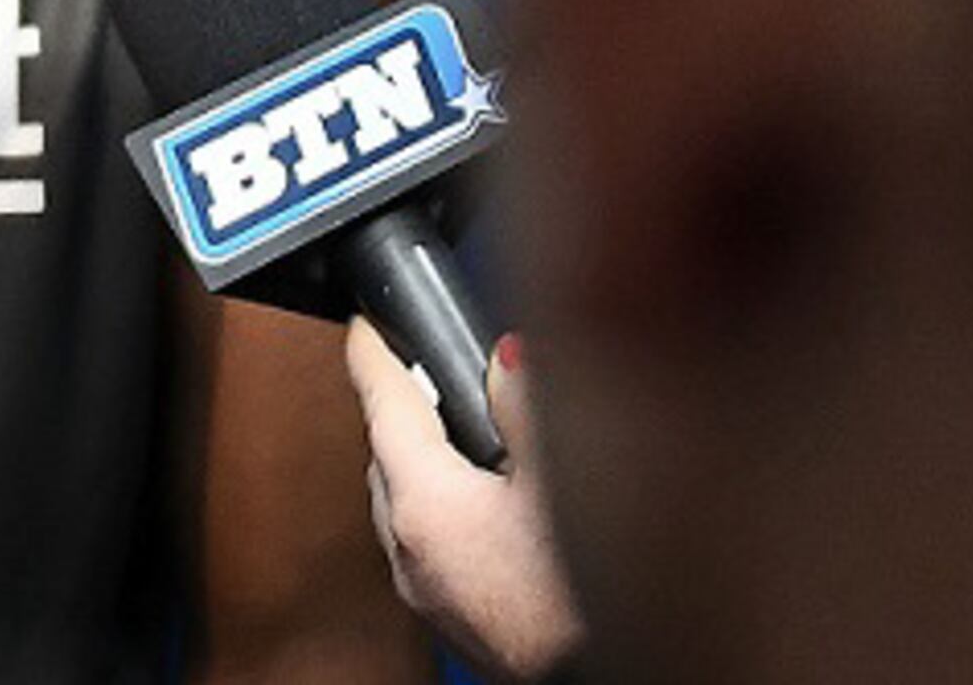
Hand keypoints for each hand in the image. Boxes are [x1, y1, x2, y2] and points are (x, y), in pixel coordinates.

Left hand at [346, 319, 581, 681]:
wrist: (607, 684)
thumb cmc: (582, 601)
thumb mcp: (568, 478)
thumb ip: (529, 406)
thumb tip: (507, 358)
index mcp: (424, 504)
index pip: (382, 403)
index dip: (372, 353)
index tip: (365, 325)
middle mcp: (409, 552)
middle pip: (389, 456)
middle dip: (406, 409)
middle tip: (427, 371)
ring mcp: (428, 592)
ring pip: (408, 505)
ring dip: (430, 466)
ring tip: (471, 439)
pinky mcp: (455, 620)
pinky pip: (434, 547)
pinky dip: (452, 513)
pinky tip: (498, 512)